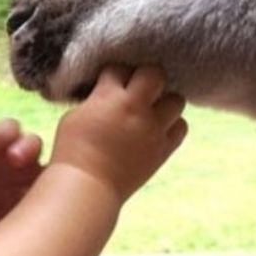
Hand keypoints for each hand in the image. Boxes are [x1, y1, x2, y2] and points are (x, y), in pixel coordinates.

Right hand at [51, 65, 186, 202]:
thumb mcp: (76, 115)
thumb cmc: (73, 152)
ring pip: (176, 100)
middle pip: (155, 74)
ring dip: (164, 102)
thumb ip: (96, 98)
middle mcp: (136, 110)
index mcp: (109, 97)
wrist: (87, 188)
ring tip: (151, 110)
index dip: (115, 73)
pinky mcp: (162, 150)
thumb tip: (107, 92)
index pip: (119, 68)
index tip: (111, 82)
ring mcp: (153, 130)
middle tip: (136, 90)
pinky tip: (157, 129)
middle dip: (145, 78)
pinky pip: (181, 127)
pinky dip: (172, 125)